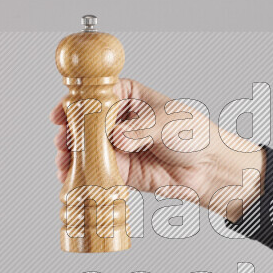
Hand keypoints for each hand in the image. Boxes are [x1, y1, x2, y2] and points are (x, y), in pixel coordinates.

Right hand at [51, 79, 264, 218]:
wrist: (209, 169)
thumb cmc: (195, 135)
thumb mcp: (167, 123)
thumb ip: (140, 130)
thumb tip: (117, 137)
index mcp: (132, 97)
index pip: (99, 95)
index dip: (78, 102)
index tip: (63, 112)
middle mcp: (121, 121)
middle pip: (87, 123)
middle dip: (71, 131)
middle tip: (63, 141)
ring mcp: (119, 146)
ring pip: (88, 148)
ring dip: (72, 155)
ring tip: (64, 161)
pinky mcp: (122, 170)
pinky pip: (98, 171)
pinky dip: (83, 174)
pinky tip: (71, 177)